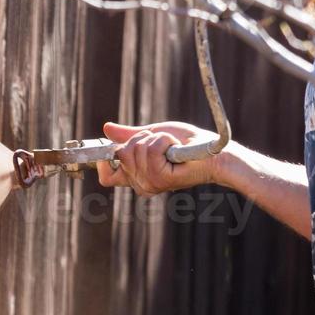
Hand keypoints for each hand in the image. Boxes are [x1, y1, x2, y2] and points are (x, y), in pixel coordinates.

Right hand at [96, 121, 219, 195]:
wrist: (210, 150)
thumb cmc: (186, 143)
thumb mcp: (152, 136)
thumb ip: (129, 135)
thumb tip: (106, 129)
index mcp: (136, 178)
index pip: (107, 178)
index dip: (104, 162)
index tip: (115, 148)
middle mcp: (140, 185)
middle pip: (120, 154)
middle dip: (139, 139)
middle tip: (159, 142)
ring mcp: (150, 184)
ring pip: (135, 150)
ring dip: (155, 139)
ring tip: (170, 145)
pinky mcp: (161, 178)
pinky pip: (151, 151)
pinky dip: (164, 141)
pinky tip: (175, 148)